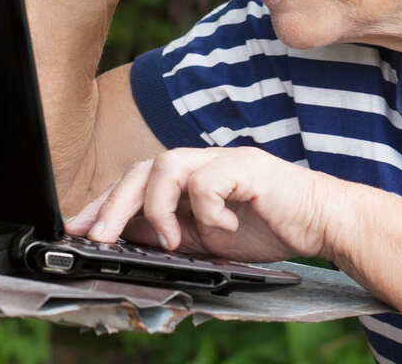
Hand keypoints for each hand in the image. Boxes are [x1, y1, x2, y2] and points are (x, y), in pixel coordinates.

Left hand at [64, 147, 337, 262]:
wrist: (324, 222)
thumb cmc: (271, 228)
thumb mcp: (207, 240)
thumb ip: (171, 233)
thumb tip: (125, 237)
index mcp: (189, 179)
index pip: (135, 181)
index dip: (104, 203)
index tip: (78, 228)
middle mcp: (202, 162)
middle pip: (142, 168)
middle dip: (114, 205)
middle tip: (99, 238)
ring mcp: (224, 160)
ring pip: (167, 165)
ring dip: (158, 207)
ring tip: (170, 241)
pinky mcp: (247, 166)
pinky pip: (208, 178)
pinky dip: (207, 208)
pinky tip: (223, 227)